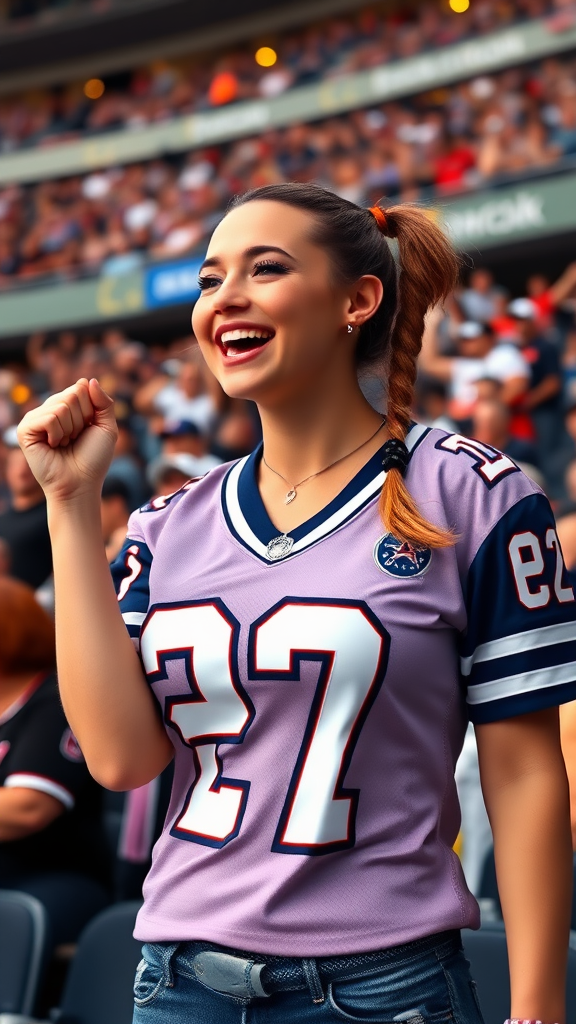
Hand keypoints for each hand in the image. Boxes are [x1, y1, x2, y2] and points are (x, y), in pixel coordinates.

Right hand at [17, 378, 117, 504]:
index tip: (87, 429)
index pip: (81, 387)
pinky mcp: (25, 429)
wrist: (81, 484)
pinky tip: (53, 446)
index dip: (91, 410)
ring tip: (64, 444)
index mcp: (67, 405)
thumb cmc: (94, 459)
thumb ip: (103, 402)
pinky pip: (49, 417)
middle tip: (75, 439)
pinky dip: (57, 434)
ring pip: (61, 406)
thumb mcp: (107, 427)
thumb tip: (87, 380)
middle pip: (72, 394)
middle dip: (81, 420)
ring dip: (70, 429)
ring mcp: (36, 418)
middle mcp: (50, 408)